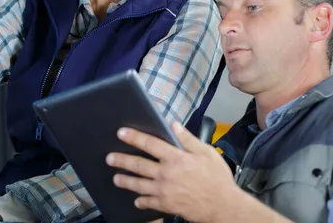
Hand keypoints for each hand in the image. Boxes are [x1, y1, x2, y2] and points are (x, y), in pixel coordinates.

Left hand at [106, 121, 236, 222]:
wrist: (223, 206)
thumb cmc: (217, 179)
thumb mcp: (206, 153)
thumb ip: (188, 139)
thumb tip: (173, 125)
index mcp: (175, 158)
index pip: (150, 144)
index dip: (134, 137)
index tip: (121, 133)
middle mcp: (166, 174)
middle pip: (138, 165)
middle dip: (122, 160)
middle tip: (109, 158)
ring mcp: (164, 191)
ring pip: (139, 185)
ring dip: (125, 181)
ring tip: (116, 178)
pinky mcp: (166, 205)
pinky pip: (149, 203)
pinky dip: (141, 201)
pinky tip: (136, 200)